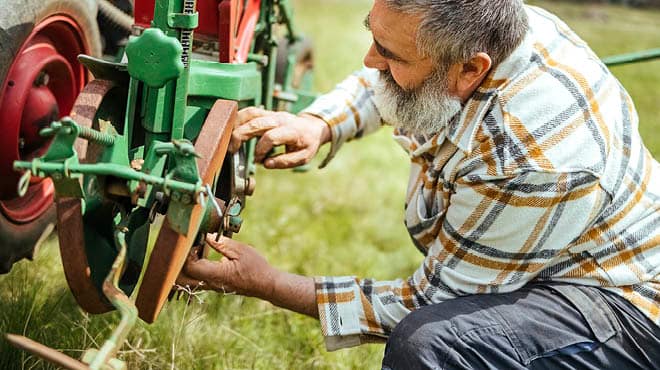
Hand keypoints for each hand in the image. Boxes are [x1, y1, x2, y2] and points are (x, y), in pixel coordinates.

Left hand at [177, 235, 318, 317]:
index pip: (191, 267)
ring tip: (193, 250)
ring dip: (185, 266)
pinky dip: (193, 269)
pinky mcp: (215, 286)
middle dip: (178, 264)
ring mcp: (212, 287)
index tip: (192, 243)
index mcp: (217, 275)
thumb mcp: (241, 250)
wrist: (265, 284)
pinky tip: (200, 256)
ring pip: (189, 281)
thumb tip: (206, 236)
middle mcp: (212, 283)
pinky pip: (197, 280)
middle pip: (183, 279)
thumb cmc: (256, 267)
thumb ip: (221, 243)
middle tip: (184, 248)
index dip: (187, 255)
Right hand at [229, 107, 330, 168]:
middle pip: (256, 123)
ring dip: (236, 125)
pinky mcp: (266, 112)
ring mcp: (272, 114)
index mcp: (291, 131)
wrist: (312, 126)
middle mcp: (280, 119)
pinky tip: (232, 130)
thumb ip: (286, 162)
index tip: (258, 160)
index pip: (271, 137)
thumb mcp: (303, 157)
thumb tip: (266, 164)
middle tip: (232, 150)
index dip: (261, 150)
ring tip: (229, 139)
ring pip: (250, 113)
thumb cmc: (307, 143)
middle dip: (240, 136)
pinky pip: (249, 111)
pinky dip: (238, 119)